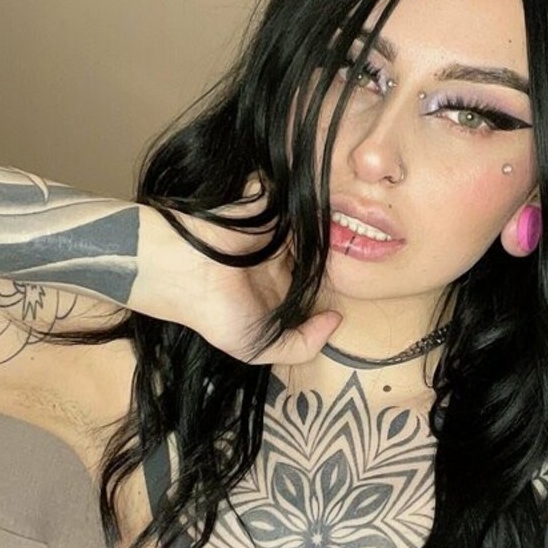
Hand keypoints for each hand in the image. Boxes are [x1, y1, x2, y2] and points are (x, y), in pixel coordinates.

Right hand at [146, 175, 342, 365]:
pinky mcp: (269, 202)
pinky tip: (333, 210)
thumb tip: (336, 319)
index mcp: (277, 285)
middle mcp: (278, 257)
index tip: (359, 283)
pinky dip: (317, 203)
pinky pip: (302, 199)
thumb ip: (302, 345)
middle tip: (363, 249)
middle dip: (340, 252)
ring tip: (356, 229)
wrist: (184, 271)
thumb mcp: (260, 348)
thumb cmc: (217, 313)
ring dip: (332, 226)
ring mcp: (275, 228)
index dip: (336, 282)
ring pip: (317, 225)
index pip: (318, 280)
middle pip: (322, 251)